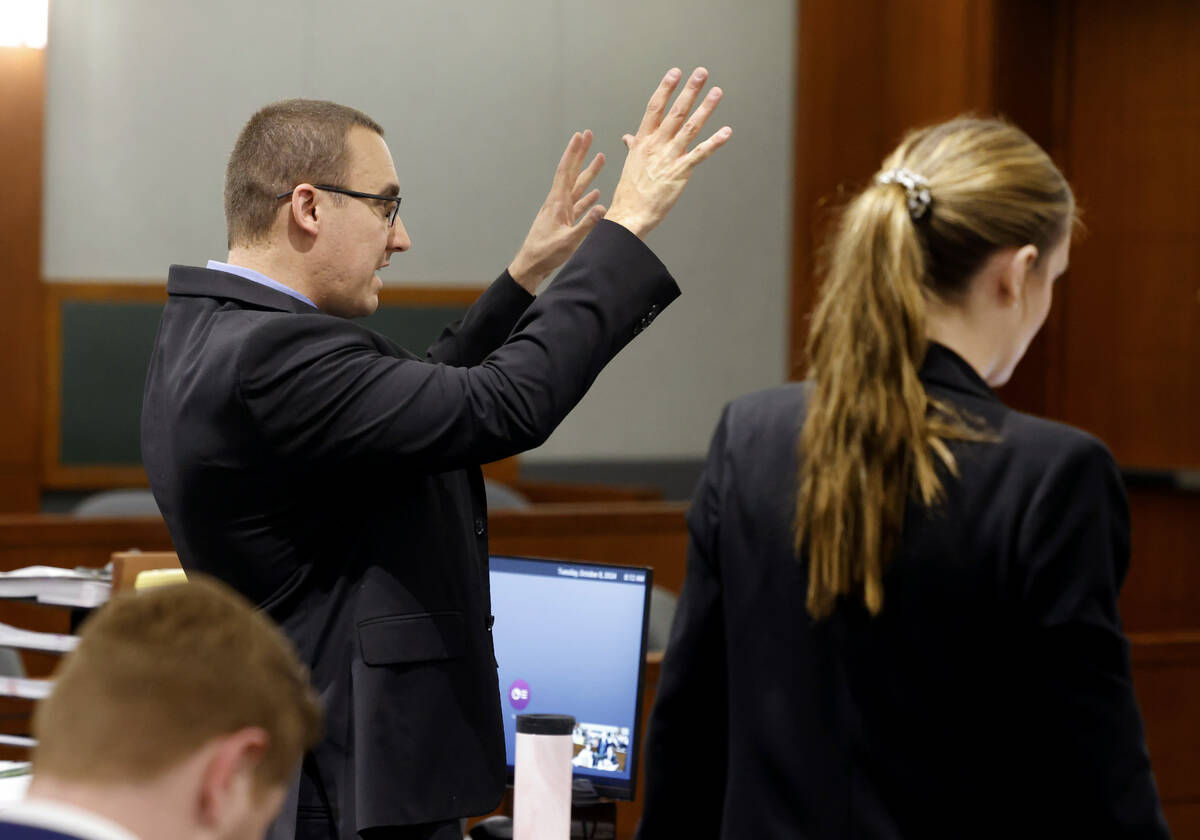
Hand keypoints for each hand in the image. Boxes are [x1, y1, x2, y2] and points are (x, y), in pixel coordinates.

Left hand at [508, 130, 605, 291]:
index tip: (580, 136)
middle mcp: (558, 203)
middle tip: (588, 135)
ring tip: (600, 159)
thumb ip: (586, 225)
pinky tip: (595, 194)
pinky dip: (587, 198)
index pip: (566, 172)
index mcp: (557, 203)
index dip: (573, 153)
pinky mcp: (563, 222)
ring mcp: (560, 212)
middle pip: (571, 173)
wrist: (531, 267)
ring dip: (588, 173)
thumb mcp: (568, 241)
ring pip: (577, 187)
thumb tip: (602, 207)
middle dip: (580, 154)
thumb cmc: (546, 255)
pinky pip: (578, 205)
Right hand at [606, 67, 731, 238]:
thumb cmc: (630, 191)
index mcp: (642, 141)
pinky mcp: (680, 172)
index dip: (665, 89)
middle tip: (701, 73)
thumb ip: (634, 145)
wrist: (630, 214)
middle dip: (689, 91)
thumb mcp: (631, 163)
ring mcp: (669, 158)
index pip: (654, 108)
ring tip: (716, 92)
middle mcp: (656, 145)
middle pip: (675, 112)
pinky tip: (726, 132)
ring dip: (705, 108)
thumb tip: (628, 137)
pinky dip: (714, 142)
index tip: (675, 73)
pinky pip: (700, 154)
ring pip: (690, 128)